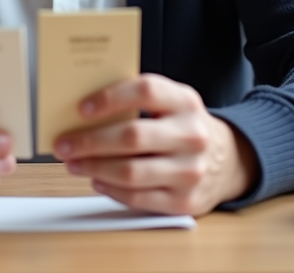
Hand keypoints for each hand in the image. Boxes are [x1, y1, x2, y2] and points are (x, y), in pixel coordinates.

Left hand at [52, 74, 257, 215]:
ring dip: (94, 168)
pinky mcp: (184, 201)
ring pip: (131, 172)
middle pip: (132, 136)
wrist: (230, 161)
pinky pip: (137, 198)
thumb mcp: (173, 105)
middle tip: (64, 144)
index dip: (111, 98)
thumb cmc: (184, 128)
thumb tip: (84, 110)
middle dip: (90, 141)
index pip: (147, 91)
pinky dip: (110, 189)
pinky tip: (96, 180)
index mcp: (186, 102)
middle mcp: (192, 135)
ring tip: (73, 163)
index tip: (81, 107)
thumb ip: (139, 102)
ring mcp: (191, 171)